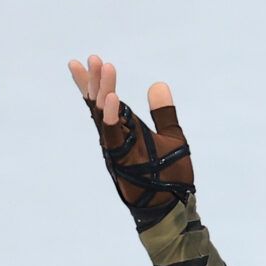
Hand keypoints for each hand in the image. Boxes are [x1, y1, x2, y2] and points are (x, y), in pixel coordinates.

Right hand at [67, 53, 193, 226]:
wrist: (174, 207)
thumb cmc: (171, 175)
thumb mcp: (171, 138)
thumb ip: (163, 113)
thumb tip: (159, 84)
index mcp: (126, 130)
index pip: (105, 102)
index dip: (96, 82)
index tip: (90, 61)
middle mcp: (117, 138)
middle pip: (99, 105)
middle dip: (94, 82)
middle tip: (91, 58)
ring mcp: (118, 150)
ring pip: (104, 117)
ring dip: (103, 92)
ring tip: (103, 67)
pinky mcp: (122, 162)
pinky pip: (114, 137)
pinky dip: (112, 117)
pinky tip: (112, 97)